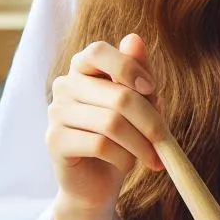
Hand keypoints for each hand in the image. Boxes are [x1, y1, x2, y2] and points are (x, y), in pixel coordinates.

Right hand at [46, 33, 164, 211]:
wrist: (96, 181)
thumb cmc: (122, 137)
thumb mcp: (139, 104)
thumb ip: (138, 72)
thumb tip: (135, 38)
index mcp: (83, 68)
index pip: (98, 51)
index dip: (128, 67)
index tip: (151, 90)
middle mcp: (65, 85)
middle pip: (117, 95)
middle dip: (150, 122)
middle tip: (164, 141)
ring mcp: (56, 112)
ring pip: (111, 123)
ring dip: (140, 144)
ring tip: (150, 157)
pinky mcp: (54, 141)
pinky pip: (100, 145)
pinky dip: (123, 158)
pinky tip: (127, 164)